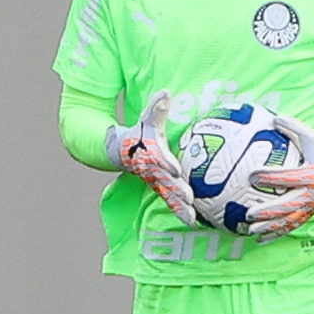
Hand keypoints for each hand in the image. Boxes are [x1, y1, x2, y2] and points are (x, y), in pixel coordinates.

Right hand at [106, 91, 194, 225]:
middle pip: (166, 182)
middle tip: (189, 198)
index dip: (167, 165)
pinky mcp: (160, 188)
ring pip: (169, 196)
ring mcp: (156, 181)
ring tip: (191, 219)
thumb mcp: (145, 120)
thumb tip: (166, 91)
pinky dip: (180, 211)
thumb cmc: (137, 133)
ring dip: (180, 207)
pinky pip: (171, 201)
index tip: (176, 171)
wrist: (120, 151)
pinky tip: (193, 222)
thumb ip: (156, 108)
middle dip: (177, 191)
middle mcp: (153, 170)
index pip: (159, 159)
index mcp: (151, 154)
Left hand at [245, 114, 313, 242]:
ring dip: (270, 228)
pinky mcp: (310, 213)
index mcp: (312, 174)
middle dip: (268, 211)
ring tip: (251, 230)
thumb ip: (292, 128)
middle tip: (249, 214)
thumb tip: (272, 118)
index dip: (270, 177)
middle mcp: (313, 194)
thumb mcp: (312, 138)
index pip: (288, 177)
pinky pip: (292, 226)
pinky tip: (260, 239)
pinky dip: (276, 234)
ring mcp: (312, 206)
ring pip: (289, 221)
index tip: (251, 176)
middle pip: (288, 206)